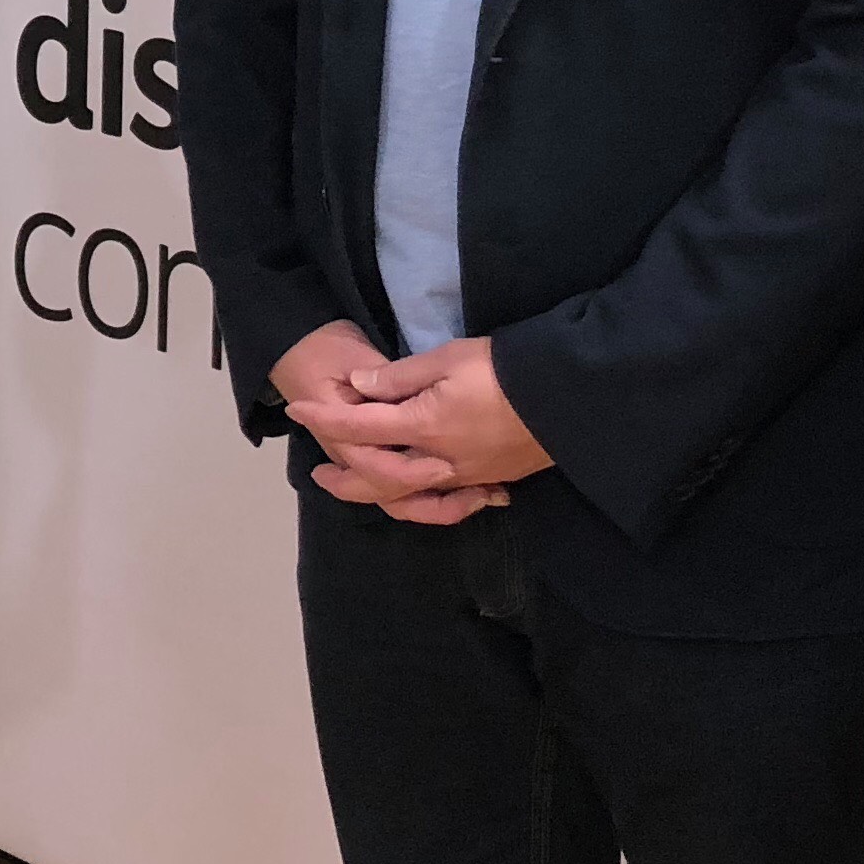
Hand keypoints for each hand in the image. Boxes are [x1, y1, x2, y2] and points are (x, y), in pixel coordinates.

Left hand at [285, 337, 555, 513]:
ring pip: (409, 498)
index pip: (359, 427)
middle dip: (345, 477)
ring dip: (378, 496)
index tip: (298, 410)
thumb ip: (400, 376)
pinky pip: (447, 503)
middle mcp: (438, 461)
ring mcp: (465, 476)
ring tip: (360, 489)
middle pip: (378, 479)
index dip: (325, 418)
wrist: (565, 398)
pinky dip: (426, 504)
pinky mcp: (488, 480)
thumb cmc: (504, 368)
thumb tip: (359, 387)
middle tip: (318, 472)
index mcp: (422, 426)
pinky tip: (418, 496)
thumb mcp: (448, 358)